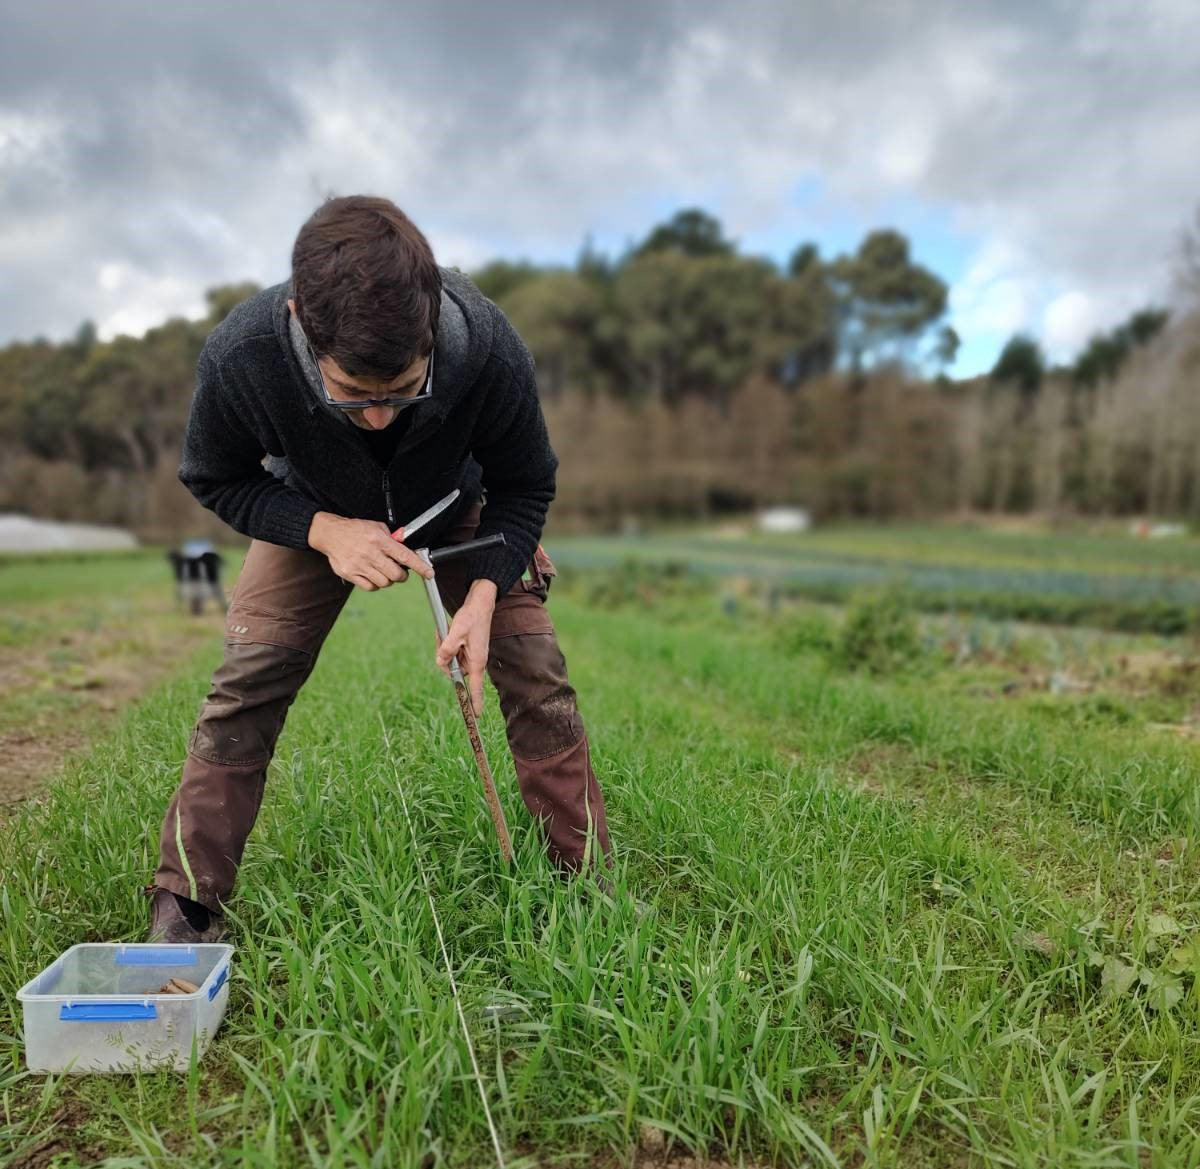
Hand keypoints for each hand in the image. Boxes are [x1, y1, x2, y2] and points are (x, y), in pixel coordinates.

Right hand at [308, 512, 433, 590]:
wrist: (330, 534)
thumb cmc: (355, 530)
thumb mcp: (377, 527)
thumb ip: (393, 538)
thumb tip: (408, 546)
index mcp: (379, 540)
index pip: (405, 555)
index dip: (420, 566)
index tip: (429, 573)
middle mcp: (370, 553)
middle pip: (396, 574)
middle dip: (401, 575)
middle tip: (399, 571)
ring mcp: (359, 565)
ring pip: (384, 583)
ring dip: (387, 579)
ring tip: (382, 570)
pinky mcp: (350, 574)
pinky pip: (370, 587)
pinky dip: (375, 584)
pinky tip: (372, 575)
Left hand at [435, 579, 497, 713]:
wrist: (479, 604)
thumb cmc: (472, 617)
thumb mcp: (457, 631)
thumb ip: (447, 648)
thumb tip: (440, 662)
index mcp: (477, 661)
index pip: (476, 687)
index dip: (475, 701)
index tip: (474, 715)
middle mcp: (475, 660)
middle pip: (455, 671)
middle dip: (444, 658)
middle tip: (442, 639)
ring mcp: (471, 655)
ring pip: (451, 660)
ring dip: (444, 648)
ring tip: (445, 630)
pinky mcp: (467, 648)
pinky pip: (452, 652)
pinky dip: (447, 643)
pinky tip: (447, 630)